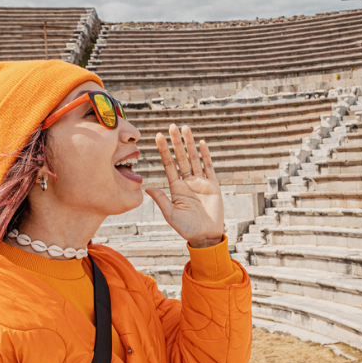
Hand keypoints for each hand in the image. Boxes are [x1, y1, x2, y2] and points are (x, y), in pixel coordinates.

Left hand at [146, 124, 224, 246]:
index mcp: (176, 188)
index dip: (163, 151)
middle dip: (176, 142)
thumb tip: (148, 187)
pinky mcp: (213, 186)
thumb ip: (161, 200)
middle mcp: (188, 182)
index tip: (157, 137)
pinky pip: (208, 167)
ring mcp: (201, 182)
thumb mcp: (170, 214)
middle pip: (181, 157)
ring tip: (185, 129)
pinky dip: (205, 155)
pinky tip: (201, 143)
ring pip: (194, 158)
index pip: (168, 165)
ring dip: (189, 144)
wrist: (205, 236)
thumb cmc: (187, 228)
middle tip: (171, 126)